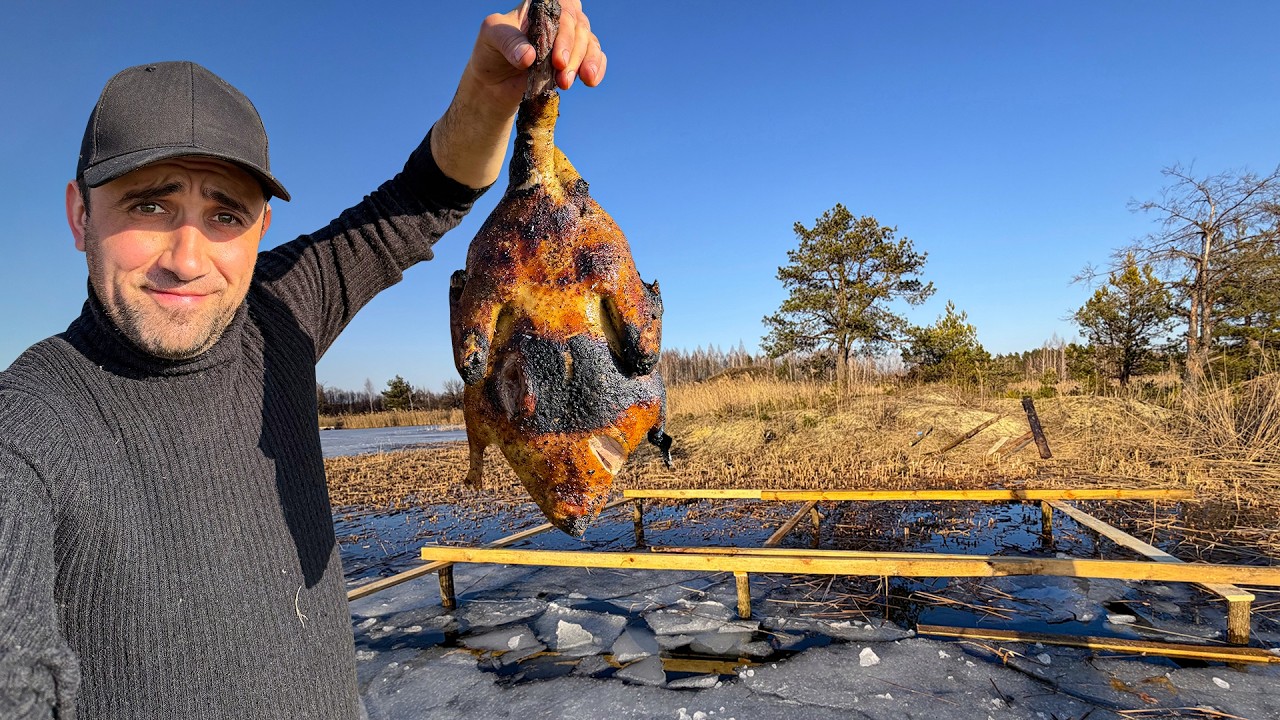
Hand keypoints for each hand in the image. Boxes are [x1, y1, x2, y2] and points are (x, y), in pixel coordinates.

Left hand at [468, 0, 605, 111]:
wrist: (494, 84)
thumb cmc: (491, 52)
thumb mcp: (490, 38)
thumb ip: (508, 42)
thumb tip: (529, 56)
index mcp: (539, 7)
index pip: (562, 7)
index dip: (565, 30)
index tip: (558, 58)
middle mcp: (558, 20)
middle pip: (578, 26)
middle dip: (573, 52)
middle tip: (562, 76)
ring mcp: (568, 40)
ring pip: (589, 42)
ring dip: (584, 63)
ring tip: (566, 83)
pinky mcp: (575, 60)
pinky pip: (596, 58)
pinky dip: (597, 68)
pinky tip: (590, 81)